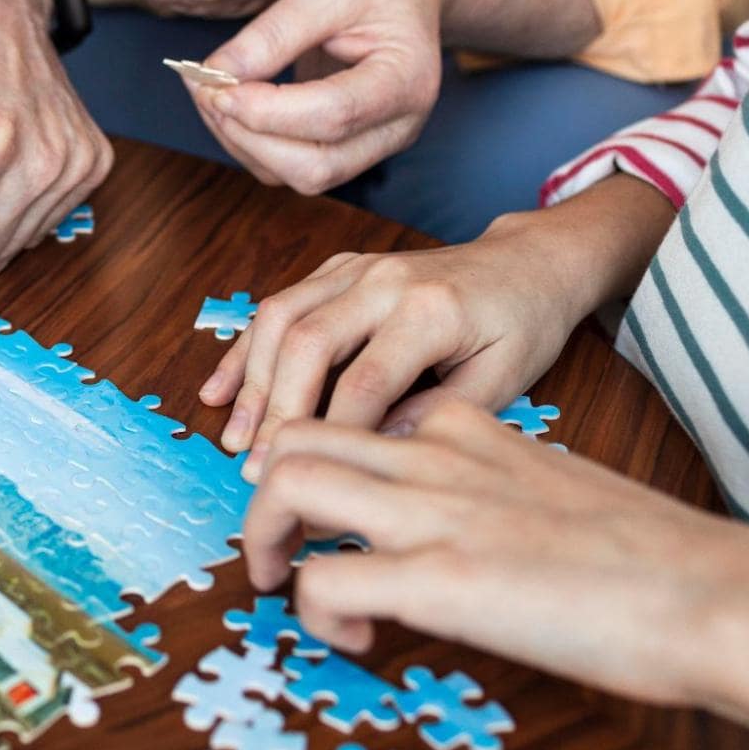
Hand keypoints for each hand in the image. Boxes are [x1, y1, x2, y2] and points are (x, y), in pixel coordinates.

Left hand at [187, 0, 449, 194]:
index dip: (268, 109)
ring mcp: (374, 142)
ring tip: (210, 93)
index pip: (334, 115)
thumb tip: (216, 76)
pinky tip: (228, 104)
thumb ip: (273, 34)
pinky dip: (251, 143)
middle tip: (206, 92)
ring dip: (245, 144)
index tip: (217, 84)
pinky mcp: (346, 144)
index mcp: (407, 80)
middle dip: (251, 137)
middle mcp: (398, 125)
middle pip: (318, 167)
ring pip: (301, 176)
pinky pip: (292, 166)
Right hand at [201, 232, 581, 475]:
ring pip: (281, 318)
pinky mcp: (340, 269)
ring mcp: (356, 268)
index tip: (318, 488)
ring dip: (252, 382)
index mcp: (430, 310)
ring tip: (234, 438)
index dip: (334, 438)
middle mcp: (384, 280)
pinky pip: (280, 304)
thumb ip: (439, 414)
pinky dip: (245, 349)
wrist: (529, 261)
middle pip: (308, 343)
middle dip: (277, 411)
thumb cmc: (523, 324)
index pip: (365, 381)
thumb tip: (372, 450)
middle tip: (257, 470)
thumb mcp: (506, 378)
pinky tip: (219, 391)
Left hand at [244, 395, 748, 749]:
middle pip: (296, 435)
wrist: (713, 590)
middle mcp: (437, 456)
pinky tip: (358, 640)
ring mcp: (433, 511)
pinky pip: (324, 583)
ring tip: (284, 585)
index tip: (329, 518)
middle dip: (262, 492)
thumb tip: (456, 532)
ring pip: (287, 483)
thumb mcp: (550, 489)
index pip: (355, 412)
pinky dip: (317, 615)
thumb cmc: (650, 557)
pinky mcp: (439, 578)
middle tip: (277, 551)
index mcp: (469, 430)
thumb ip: (492, 488)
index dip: (321, 460)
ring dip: (264, 540)